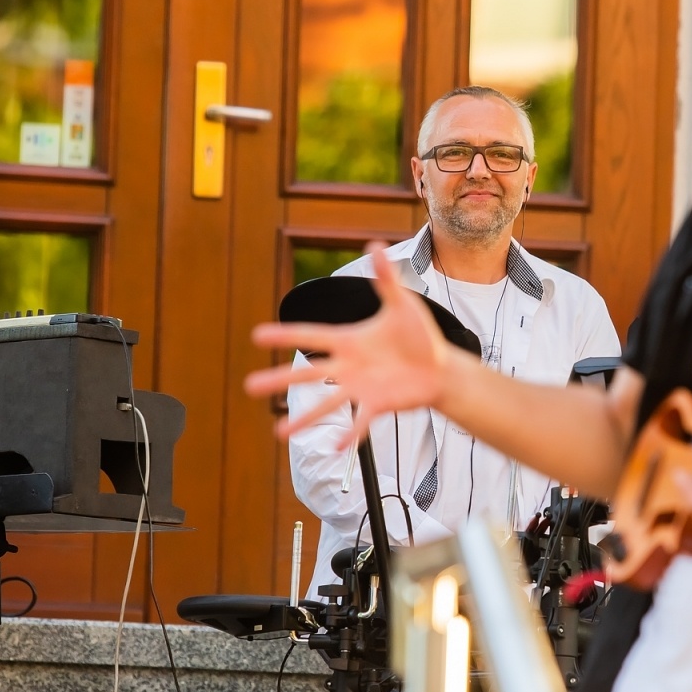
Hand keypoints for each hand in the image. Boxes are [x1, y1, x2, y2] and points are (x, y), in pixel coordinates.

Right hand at [244, 244, 451, 446]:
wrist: (441, 367)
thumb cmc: (419, 335)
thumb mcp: (402, 304)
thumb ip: (386, 278)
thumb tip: (374, 244)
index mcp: (349, 339)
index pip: (311, 335)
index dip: (285, 335)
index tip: (258, 336)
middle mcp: (348, 366)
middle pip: (308, 372)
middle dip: (279, 378)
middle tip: (250, 386)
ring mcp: (360, 387)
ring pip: (326, 404)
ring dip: (303, 418)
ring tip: (280, 433)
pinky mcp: (377, 404)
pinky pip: (360, 421)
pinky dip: (350, 435)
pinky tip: (336, 447)